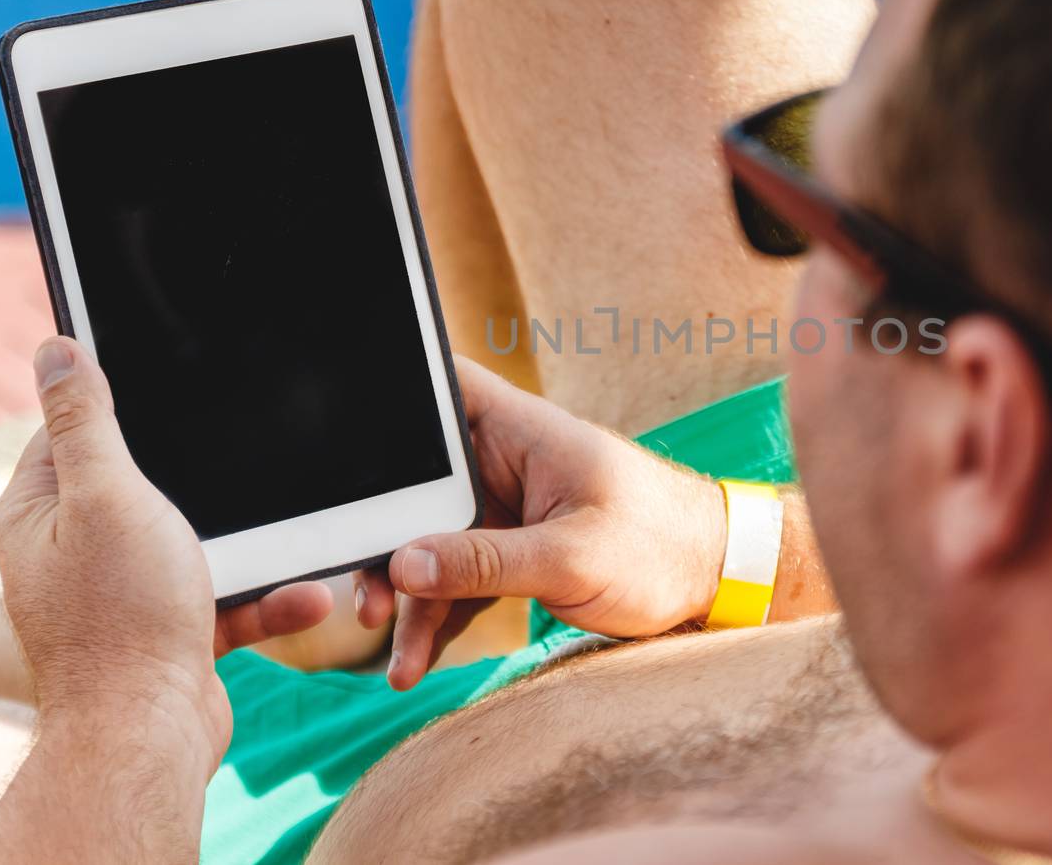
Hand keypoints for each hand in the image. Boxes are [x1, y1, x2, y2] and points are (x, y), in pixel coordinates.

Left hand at [0, 337, 333, 761]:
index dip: (125, 406)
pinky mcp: (171, 632)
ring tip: (306, 548)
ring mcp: (125, 595)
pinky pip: (229, 597)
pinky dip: (269, 598)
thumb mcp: (108, 494)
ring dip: (261, 548)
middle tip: (256, 466)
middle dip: (215, 484)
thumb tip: (56, 348)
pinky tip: (308, 597)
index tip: (181, 386)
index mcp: (39, 513)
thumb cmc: (122, 617)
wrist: (151, 734)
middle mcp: (74, 553)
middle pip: (149, 485)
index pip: (73, 431)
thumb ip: (87, 420)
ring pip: (202, 544)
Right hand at [356, 357, 727, 689]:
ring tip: (394, 658)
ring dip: (407, 598)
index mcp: (521, 432)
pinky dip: (436, 620)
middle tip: (361, 597)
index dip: (389, 397)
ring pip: (428, 543)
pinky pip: (455, 581)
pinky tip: (413, 664)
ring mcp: (505, 509)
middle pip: (415, 485)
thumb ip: (485, 559)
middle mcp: (504, 463)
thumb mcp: (571, 557)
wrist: (716, 582)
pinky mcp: (511, 552)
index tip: (334, 442)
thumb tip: (401, 564)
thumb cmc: (662, 546)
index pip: (440, 387)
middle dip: (382, 541)